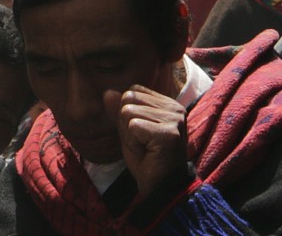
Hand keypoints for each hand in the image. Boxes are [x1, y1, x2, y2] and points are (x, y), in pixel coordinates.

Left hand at [108, 85, 186, 201]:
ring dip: (129, 135)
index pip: (134, 91)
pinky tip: (147, 153)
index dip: (129, 115)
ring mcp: (174, 120)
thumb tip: (107, 91)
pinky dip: (133, 143)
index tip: (142, 135)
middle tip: (143, 144)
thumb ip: (119, 112)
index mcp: (168, 104)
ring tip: (146, 149)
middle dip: (127, 124)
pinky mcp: (168, 133)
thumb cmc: (147, 161)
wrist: (161, 189)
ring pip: (128, 112)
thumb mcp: (129, 133)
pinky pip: (133, 126)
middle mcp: (175, 108)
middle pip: (129, 98)